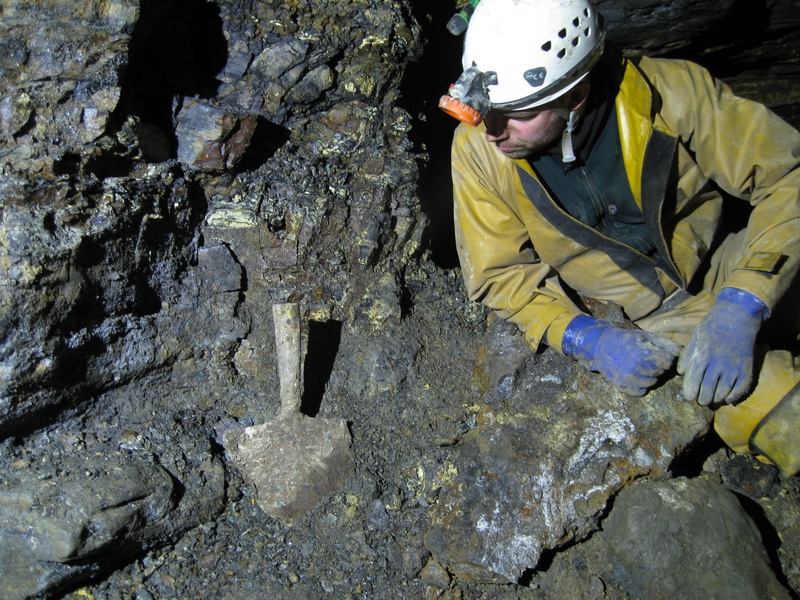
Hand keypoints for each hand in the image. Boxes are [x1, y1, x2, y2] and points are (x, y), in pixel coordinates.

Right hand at [563, 315, 682, 395]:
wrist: (601, 346)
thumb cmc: (626, 340)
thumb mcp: (646, 336)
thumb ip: (665, 344)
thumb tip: (682, 353)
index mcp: (642, 354)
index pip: (667, 362)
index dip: (665, 357)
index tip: (658, 354)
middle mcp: (635, 368)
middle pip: (660, 372)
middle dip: (657, 366)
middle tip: (647, 359)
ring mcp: (628, 379)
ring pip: (652, 383)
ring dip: (650, 376)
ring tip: (642, 367)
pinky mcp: (622, 386)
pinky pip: (640, 392)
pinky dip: (642, 387)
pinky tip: (637, 377)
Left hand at [677, 288, 767, 405]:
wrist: (737, 318)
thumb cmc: (711, 328)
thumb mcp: (693, 339)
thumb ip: (686, 357)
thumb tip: (681, 374)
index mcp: (701, 357)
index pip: (692, 384)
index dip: (689, 394)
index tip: (689, 396)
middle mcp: (717, 365)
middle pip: (707, 392)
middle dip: (702, 400)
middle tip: (701, 400)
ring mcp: (733, 369)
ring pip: (722, 394)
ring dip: (715, 400)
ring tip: (712, 399)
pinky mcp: (746, 370)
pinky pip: (740, 391)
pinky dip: (732, 397)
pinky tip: (727, 398)